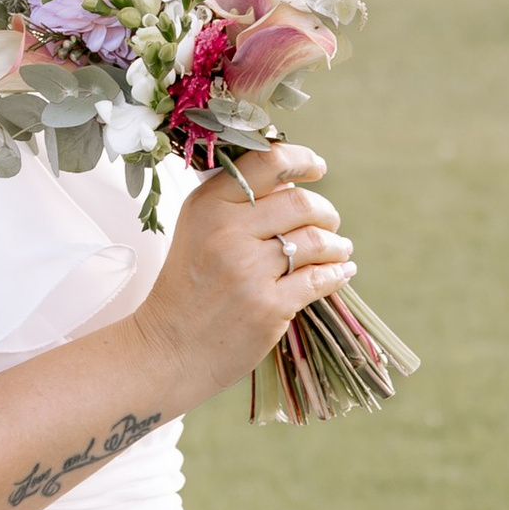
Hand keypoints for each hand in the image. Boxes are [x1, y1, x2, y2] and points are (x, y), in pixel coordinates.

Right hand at [128, 145, 355, 411]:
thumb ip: (237, 204)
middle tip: (330, 222)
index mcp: (208, 205)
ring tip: (339, 249)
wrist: (167, 349)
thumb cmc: (186, 290)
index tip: (317, 168)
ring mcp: (249, 270)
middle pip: (300, 203)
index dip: (302, 160)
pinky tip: (341, 272)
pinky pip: (319, 279)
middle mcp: (227, 232)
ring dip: (336, 244)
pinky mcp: (269, 306)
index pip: (268, 162)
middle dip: (326, 211)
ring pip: (316, 241)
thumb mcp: (197, 232)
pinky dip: (337, 274)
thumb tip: (293, 184)